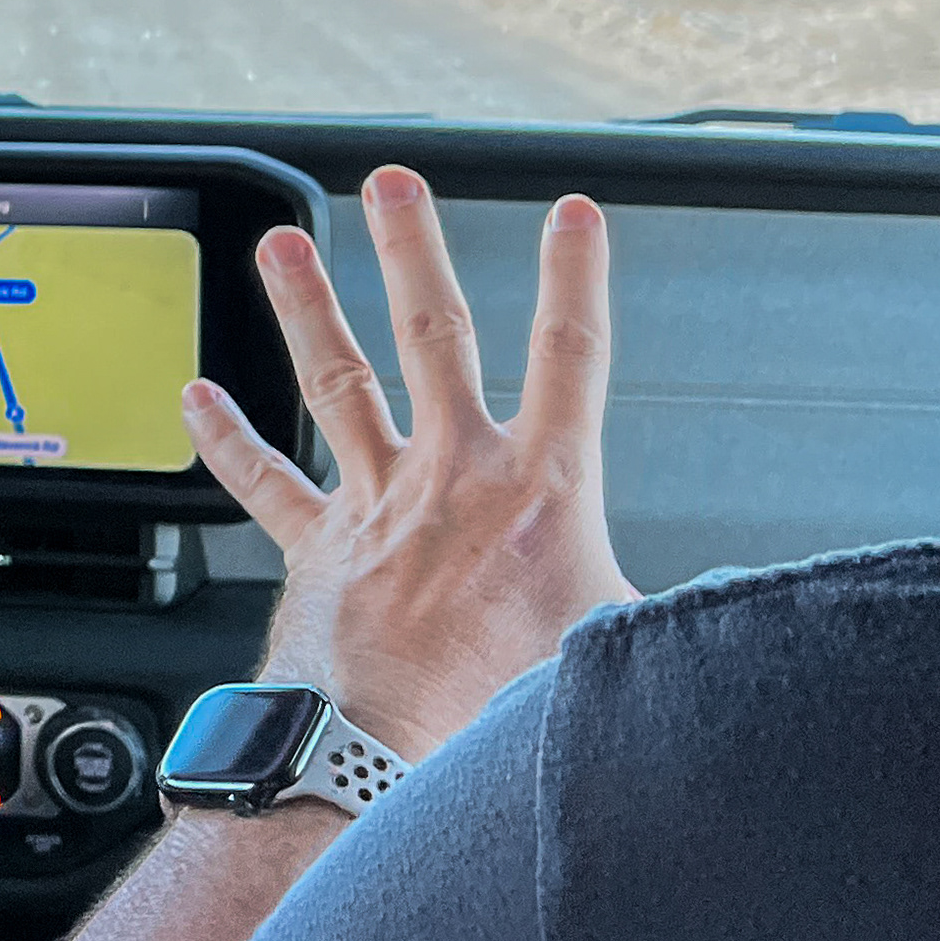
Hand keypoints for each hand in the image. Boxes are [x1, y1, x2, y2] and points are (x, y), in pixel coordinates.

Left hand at [183, 166, 634, 757]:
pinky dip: (226, 440)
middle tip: (395, 185)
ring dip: (307, 308)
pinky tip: (196, 397)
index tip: (575, 213)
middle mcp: (452, 478)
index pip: (570, 357)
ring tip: (283, 246)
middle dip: (415, 251)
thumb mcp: (621, 650)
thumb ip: (669, 614)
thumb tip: (743, 616)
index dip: (577, 279)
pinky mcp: (318, 549)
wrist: (393, 755)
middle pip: (435, 335)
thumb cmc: (504, 711)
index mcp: (539, 491)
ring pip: (337, 382)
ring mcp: (377, 506)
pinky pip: (262, 484)